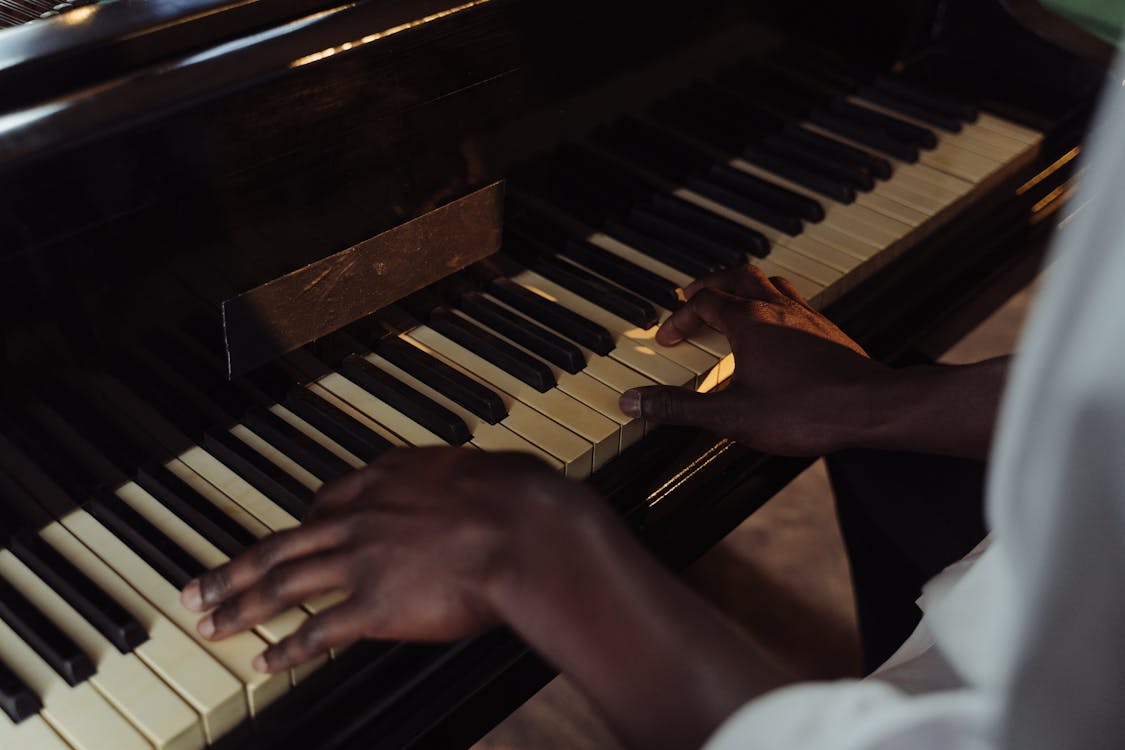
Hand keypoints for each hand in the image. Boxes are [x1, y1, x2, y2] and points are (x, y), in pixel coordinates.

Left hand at [180, 448, 599, 672]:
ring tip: (208, 622)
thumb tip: (467, 478)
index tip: (280, 540)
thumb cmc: (512, 495)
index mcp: (383, 480)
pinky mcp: (374, 606)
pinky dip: (286, 649)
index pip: (322, 504)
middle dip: (233, 569)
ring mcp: (361, 562)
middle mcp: (359, 518)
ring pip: (282, 585)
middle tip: (196, 588)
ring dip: (239, 605)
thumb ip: (453, 477)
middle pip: (281, 546)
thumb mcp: (475, 468)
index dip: (296, 527)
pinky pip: (317, 631)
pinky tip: (262, 661)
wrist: (521, 528)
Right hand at [619, 265, 887, 455]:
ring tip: (731, 296)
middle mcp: (777, 309)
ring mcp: (806, 317)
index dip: (680, 317)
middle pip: (737, 277)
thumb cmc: (806, 410)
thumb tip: (632, 401)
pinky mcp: (828, 332)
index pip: (703, 303)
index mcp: (749, 322)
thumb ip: (678, 407)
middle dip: (709, 283)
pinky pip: (796, 300)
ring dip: (744, 285)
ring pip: (769, 282)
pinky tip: (779, 324)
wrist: (871, 408)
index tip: (667, 337)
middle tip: (692, 292)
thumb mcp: (730, 416)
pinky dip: (775, 301)